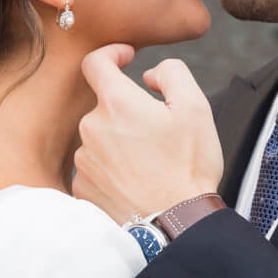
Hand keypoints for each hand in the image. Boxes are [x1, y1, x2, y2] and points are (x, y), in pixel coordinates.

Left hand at [73, 45, 221, 224]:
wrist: (175, 224)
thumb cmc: (188, 167)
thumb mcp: (196, 108)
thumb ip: (172, 73)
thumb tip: (149, 75)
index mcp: (117, 103)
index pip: (95, 62)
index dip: (112, 54)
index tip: (127, 59)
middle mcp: (91, 128)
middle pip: (104, 105)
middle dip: (128, 110)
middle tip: (159, 132)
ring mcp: (84, 160)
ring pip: (100, 137)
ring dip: (120, 142)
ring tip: (150, 164)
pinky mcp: (82, 188)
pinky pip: (95, 167)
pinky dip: (113, 168)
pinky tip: (136, 182)